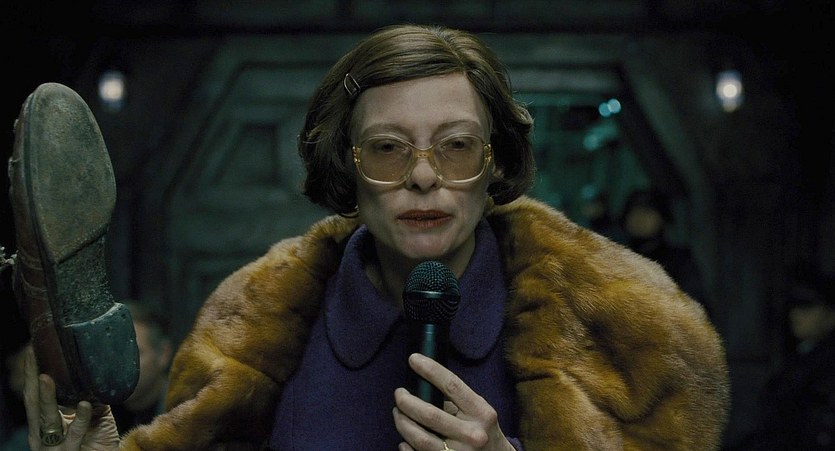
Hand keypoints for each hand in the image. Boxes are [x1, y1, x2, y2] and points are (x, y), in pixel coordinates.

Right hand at [22, 346, 120, 449]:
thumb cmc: (96, 443)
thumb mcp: (94, 417)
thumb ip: (93, 399)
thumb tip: (99, 373)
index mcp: (43, 425)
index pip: (33, 396)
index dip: (31, 375)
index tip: (32, 352)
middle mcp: (42, 435)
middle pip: (33, 404)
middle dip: (31, 380)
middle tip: (33, 358)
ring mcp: (53, 446)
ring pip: (47, 418)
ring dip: (46, 397)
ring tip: (46, 377)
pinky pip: (74, 433)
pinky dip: (80, 418)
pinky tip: (84, 405)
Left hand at [393, 353, 514, 450]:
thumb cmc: (483, 430)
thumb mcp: (479, 411)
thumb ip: (456, 400)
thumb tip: (423, 386)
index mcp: (480, 412)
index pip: (452, 385)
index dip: (431, 370)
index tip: (414, 360)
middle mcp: (472, 434)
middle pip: (430, 415)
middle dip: (407, 402)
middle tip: (399, 394)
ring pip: (420, 438)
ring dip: (402, 423)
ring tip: (398, 414)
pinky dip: (406, 447)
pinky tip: (405, 440)